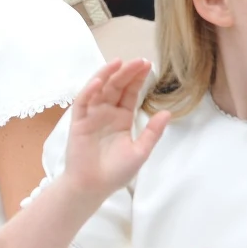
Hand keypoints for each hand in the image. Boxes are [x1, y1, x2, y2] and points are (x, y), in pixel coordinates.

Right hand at [59, 59, 168, 200]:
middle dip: (127, 73)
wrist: (94, 186)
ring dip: (107, 75)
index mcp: (121, 118)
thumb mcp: (140, 151)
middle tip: (139, 61)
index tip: (147, 65)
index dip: (137, 79)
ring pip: (99, 89)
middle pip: (116, 86)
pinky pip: (82, 102)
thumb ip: (152, 132)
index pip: (130, 93)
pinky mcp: (78, 121)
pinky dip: (88, 91)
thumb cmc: (116, 172)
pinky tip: (98, 82)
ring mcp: (92, 115)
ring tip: (119, 62)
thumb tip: (168, 113)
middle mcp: (106, 113)